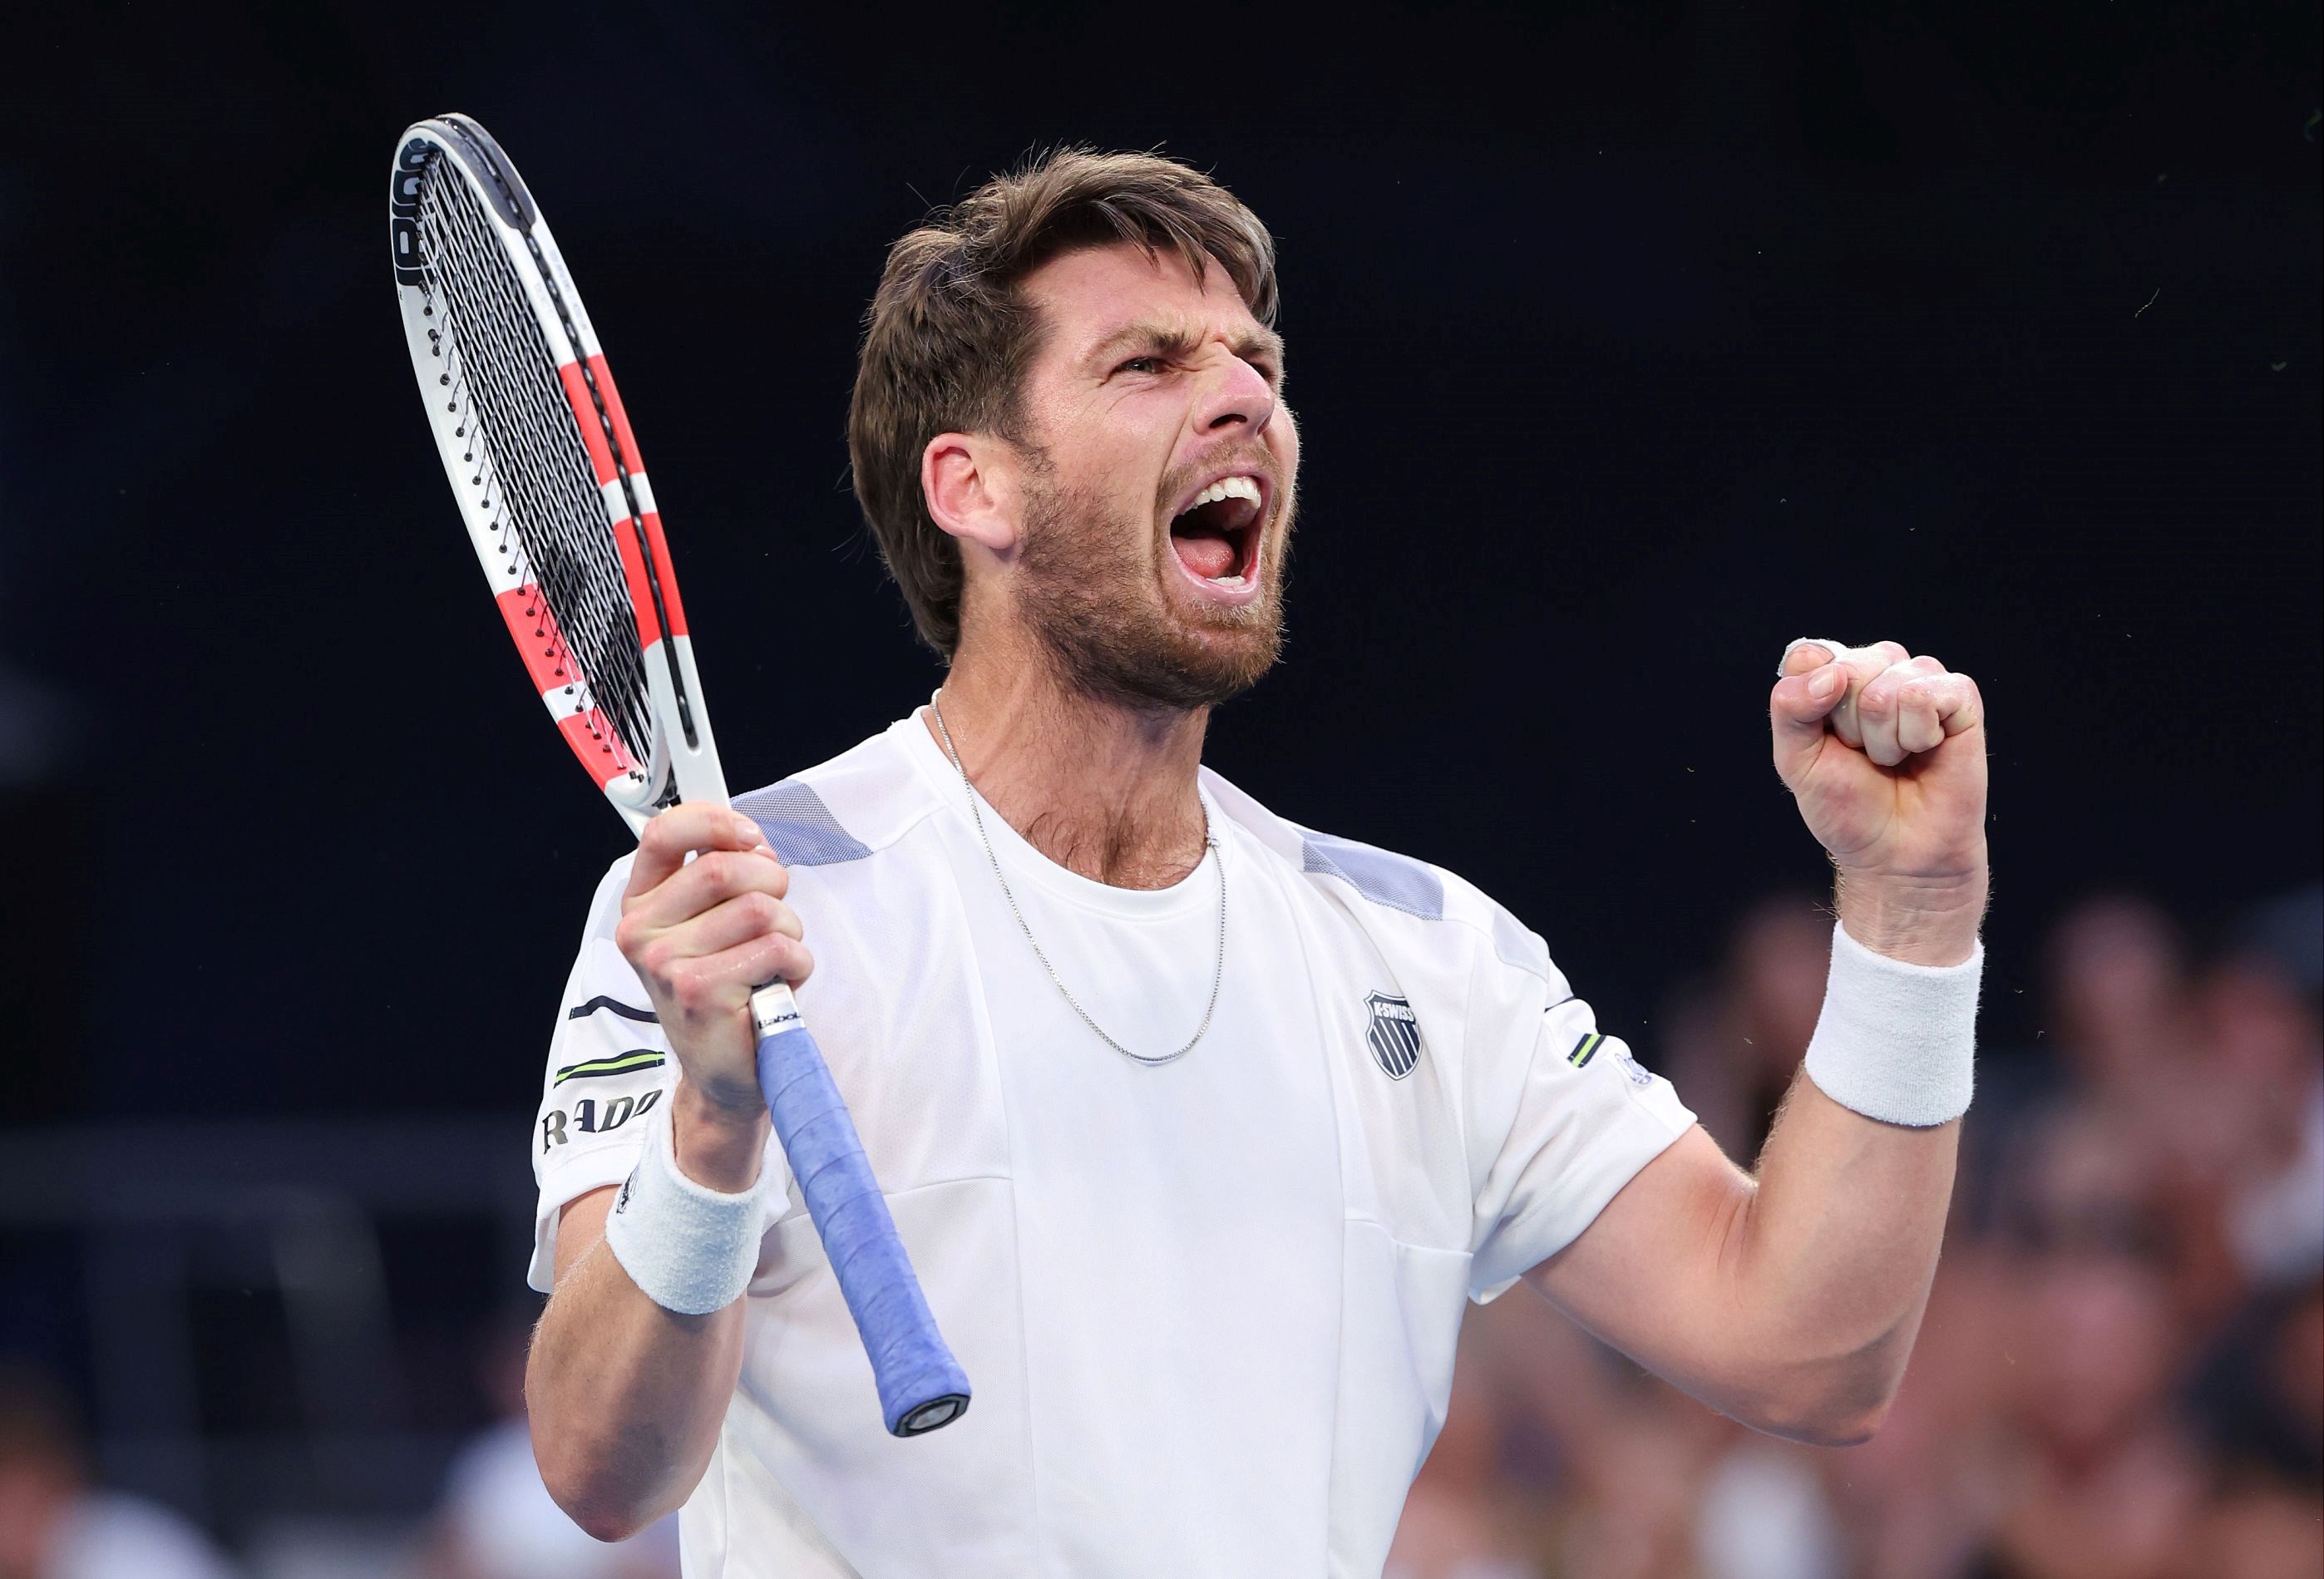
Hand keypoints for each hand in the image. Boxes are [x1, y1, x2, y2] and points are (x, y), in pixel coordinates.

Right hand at [614, 803, 813, 1168]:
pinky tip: (775, 988)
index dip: (715, 822)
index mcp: (641, 905)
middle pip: (726, 868)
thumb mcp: (713, 925)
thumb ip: (722, 875)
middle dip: (772, 884)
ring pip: (761, 909)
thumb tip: (754, 841)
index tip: (752, 837)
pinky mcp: (699, 992)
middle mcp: (642, 932)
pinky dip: (796, 966)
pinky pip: (777, 949)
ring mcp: (666, 964)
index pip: (664, 834)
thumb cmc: (726, 990)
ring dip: (788, 933)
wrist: (725, 1071)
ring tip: (772, 963)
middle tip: (775, 919)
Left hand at [1770, 640, 1988, 963]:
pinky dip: (1918, 734)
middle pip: (1849, 668)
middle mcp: (1878, 671)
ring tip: (1894, 760)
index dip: (1812, 704)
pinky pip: (1927, 694)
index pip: (1810, 657)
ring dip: (1884, 739)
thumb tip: (1833, 673)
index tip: (1826, 742)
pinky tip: (1925, 751)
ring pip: (1888, 686)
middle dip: (1849, 727)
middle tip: (1864, 758)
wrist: (1897, 854)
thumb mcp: (1796, 760)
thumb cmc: (1848, 807)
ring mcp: (1920, 681)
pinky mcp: (1960, 698)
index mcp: (1834, 678)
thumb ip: (1790, 708)